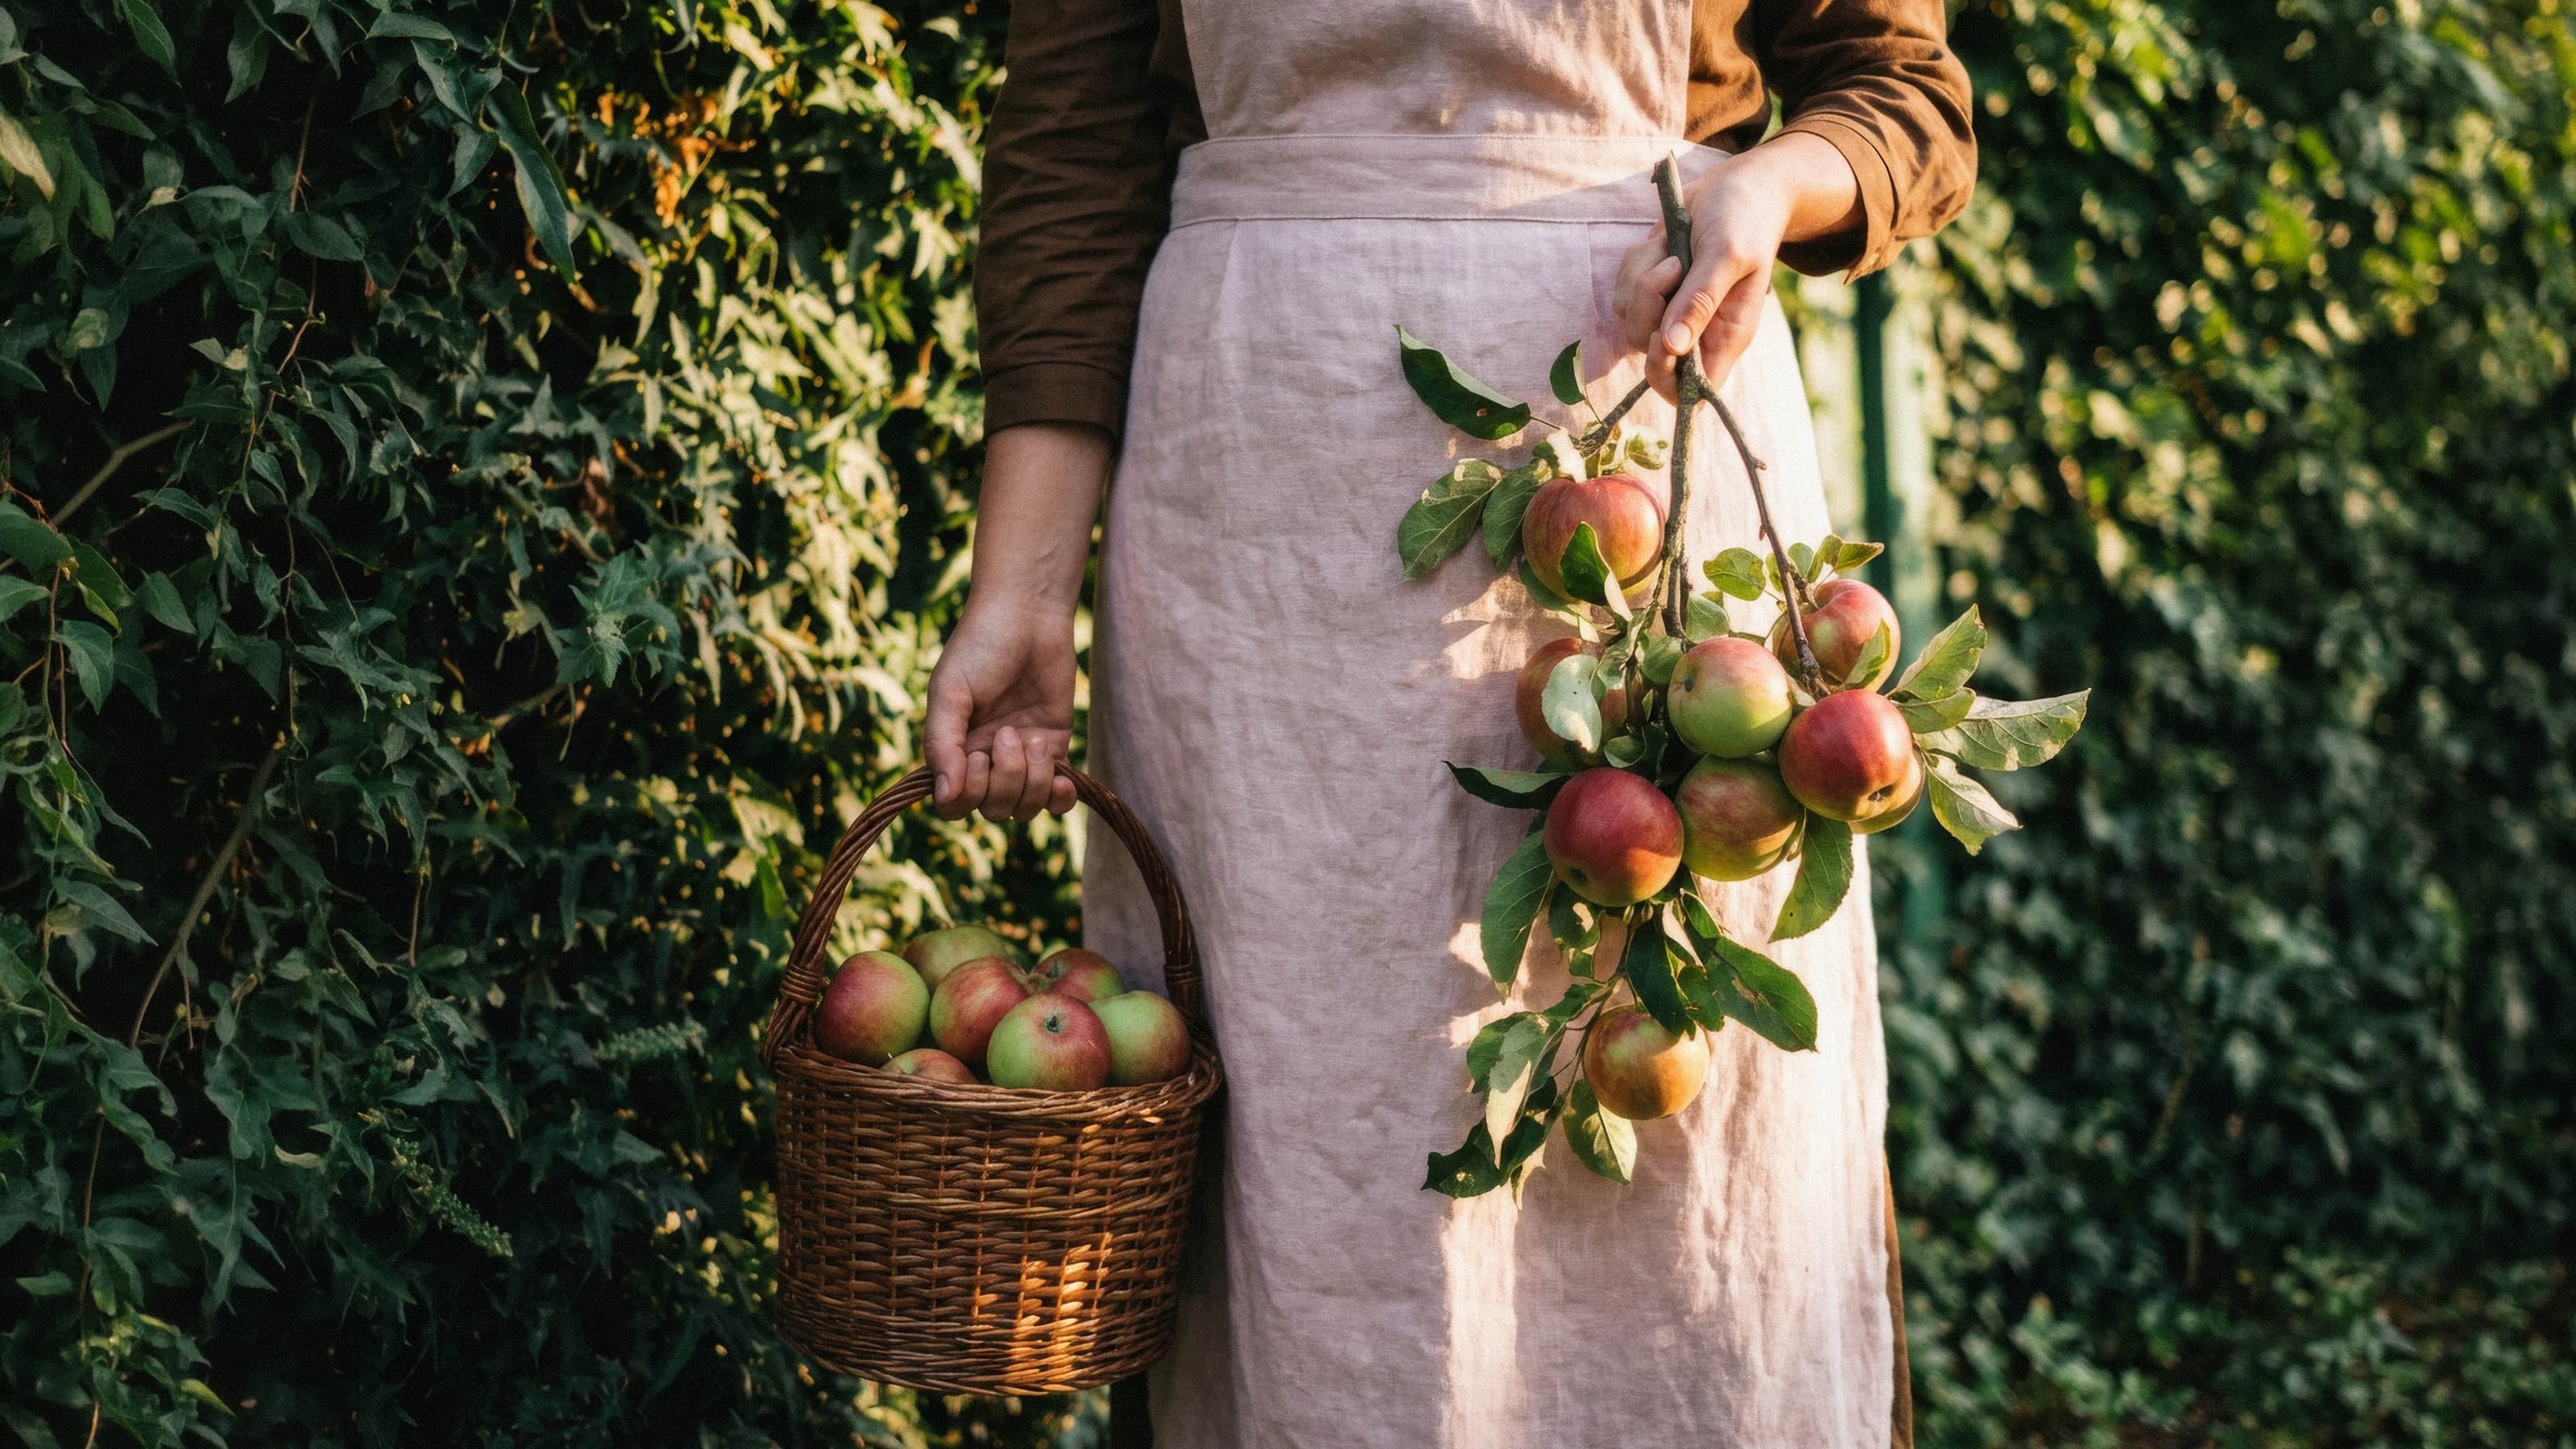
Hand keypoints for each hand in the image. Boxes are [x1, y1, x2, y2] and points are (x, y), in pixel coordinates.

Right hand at [920, 421, 1108, 821]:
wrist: (1027, 615)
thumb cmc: (979, 647)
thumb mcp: (949, 693)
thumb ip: (942, 744)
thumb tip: (945, 797)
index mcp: (952, 750)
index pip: (954, 804)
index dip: (968, 795)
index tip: (977, 757)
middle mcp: (984, 760)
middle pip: (993, 809)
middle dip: (1005, 781)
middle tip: (1008, 734)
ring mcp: (1020, 757)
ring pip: (1025, 807)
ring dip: (1032, 784)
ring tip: (1035, 743)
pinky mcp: (1054, 748)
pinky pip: (1055, 796)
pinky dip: (1059, 799)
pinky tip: (1063, 783)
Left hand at [1610, 134, 1861, 399]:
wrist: (1735, 185)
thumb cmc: (1744, 219)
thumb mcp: (1729, 256)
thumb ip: (1701, 301)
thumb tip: (1674, 347)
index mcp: (1725, 336)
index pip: (1693, 391)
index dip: (1669, 378)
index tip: (1663, 341)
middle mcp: (1696, 331)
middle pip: (1649, 354)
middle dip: (1648, 310)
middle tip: (1672, 267)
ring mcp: (1670, 311)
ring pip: (1630, 320)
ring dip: (1642, 279)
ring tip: (1674, 251)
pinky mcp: (1650, 290)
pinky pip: (1622, 291)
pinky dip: (1635, 265)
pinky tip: (1662, 244)